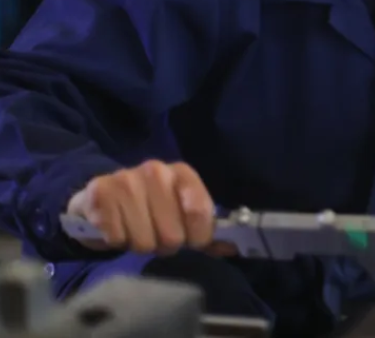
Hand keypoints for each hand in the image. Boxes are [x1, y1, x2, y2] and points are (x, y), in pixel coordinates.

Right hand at [66, 160, 232, 255]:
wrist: (100, 200)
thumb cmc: (148, 210)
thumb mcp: (180, 215)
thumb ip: (205, 230)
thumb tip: (231, 247)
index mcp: (182, 173)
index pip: (200, 211)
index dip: (198, 236)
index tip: (192, 242)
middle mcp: (156, 170)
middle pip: (172, 234)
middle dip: (164, 243)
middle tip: (154, 234)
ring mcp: (126, 178)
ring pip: (144, 240)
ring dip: (139, 244)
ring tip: (134, 231)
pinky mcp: (99, 191)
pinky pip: (116, 237)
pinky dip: (116, 240)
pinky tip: (115, 227)